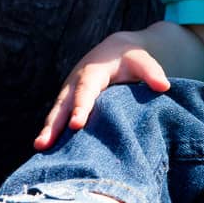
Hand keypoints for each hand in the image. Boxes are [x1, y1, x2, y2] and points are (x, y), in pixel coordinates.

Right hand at [33, 31, 170, 150]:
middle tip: (44, 143)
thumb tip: (163, 86)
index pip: (86, 91)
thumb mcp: (142, 61)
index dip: (80, 106)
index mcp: (93, 72)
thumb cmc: (130, 59)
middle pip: (63, 103)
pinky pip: (58, 118)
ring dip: (47, 130)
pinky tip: (47, 152)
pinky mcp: (68, 102)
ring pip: (56, 112)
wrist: (114, 50)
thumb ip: (152, 72)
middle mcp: (76, 82)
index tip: (76, 124)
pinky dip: (52, 132)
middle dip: (54, 123)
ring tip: (39, 148)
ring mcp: (69, 92)